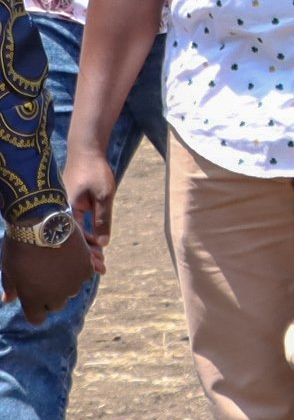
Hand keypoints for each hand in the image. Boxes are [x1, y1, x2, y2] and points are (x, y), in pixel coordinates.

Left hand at [1, 221, 93, 322]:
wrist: (41, 224)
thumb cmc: (20, 246)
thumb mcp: (9, 268)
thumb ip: (11, 286)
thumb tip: (8, 300)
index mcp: (32, 299)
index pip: (37, 319)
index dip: (35, 311)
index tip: (34, 301)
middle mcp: (55, 295)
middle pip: (56, 305)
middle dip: (51, 296)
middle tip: (46, 280)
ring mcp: (72, 283)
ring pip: (71, 291)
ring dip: (66, 283)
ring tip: (58, 265)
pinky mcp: (86, 270)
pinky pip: (84, 276)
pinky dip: (78, 270)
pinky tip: (70, 258)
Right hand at [63, 137, 117, 276]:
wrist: (86, 149)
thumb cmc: (95, 170)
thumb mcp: (105, 194)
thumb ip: (103, 218)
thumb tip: (104, 243)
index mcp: (66, 210)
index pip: (75, 239)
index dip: (86, 254)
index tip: (96, 267)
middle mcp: (62, 211)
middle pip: (73, 239)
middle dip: (86, 254)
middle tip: (100, 269)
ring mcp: (65, 207)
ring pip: (75, 232)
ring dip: (87, 245)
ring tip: (99, 260)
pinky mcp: (70, 204)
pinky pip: (76, 223)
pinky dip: (86, 233)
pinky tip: (95, 243)